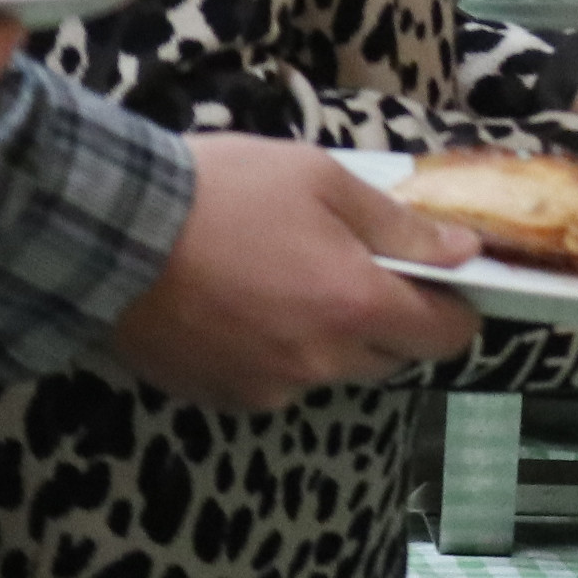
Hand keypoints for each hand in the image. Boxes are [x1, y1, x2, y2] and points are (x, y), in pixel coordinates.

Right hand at [109, 135, 485, 411]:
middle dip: (392, 319)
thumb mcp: (323, 180)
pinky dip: (278, 351)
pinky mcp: (221, 397)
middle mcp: (320, 362)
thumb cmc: (225, 192)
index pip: (443, 336)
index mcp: (355, 306)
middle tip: (359, 266)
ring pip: (330, 370)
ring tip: (289, 278)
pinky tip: (246, 305)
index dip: (456, 310)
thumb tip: (464, 252)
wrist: (114, 232)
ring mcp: (268, 388)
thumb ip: (400, 225)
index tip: (448, 283)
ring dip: (331, 336)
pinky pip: (276, 381)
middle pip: (389, 356)